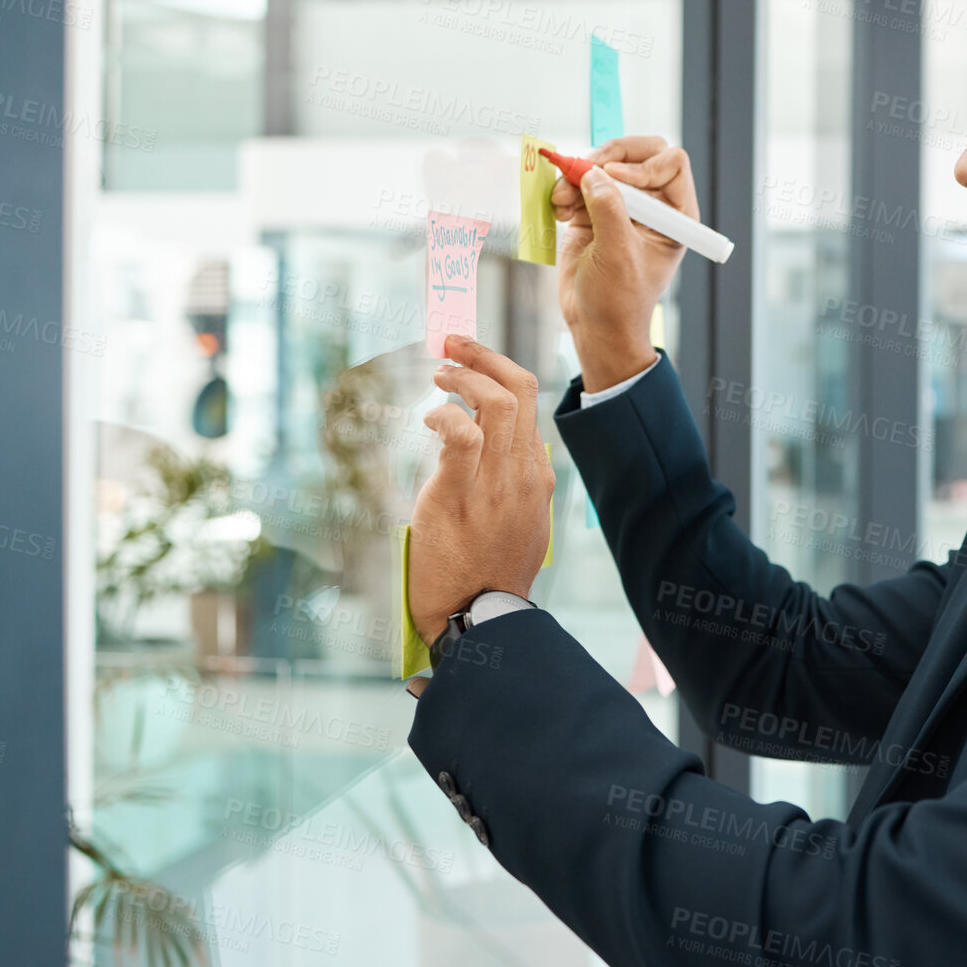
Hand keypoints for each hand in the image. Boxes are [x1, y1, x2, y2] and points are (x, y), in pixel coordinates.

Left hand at [407, 335, 554, 645]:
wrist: (480, 619)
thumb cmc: (488, 575)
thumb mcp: (518, 524)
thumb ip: (508, 485)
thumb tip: (479, 446)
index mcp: (537, 476)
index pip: (530, 404)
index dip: (498, 371)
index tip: (471, 360)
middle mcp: (524, 473)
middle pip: (519, 390)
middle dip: (483, 356)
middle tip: (453, 347)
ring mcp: (496, 484)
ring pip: (496, 403)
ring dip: (464, 377)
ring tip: (439, 374)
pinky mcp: (460, 495)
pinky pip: (460, 435)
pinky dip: (444, 415)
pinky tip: (430, 417)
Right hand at [550, 135, 698, 390]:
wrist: (593, 325)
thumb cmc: (619, 301)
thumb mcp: (618, 255)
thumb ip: (609, 210)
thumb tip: (595, 173)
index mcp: (676, 214)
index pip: (671, 162)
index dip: (644, 163)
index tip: (616, 179)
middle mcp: (653, 205)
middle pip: (637, 153)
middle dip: (606, 157)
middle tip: (582, 169)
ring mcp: (623, 206)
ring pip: (603, 165)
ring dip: (579, 176)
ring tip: (563, 200)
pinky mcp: (595, 212)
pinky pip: (581, 183)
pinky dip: (566, 189)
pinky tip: (560, 210)